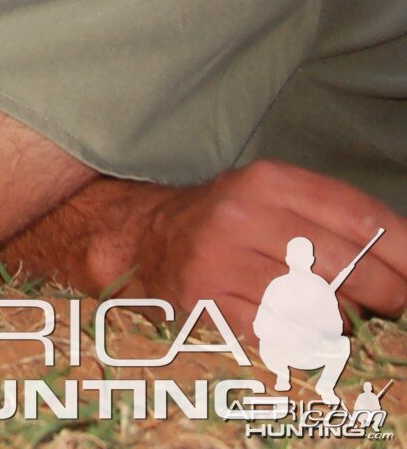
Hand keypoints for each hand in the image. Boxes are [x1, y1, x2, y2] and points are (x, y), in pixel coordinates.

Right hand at [116, 160, 406, 323]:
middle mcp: (242, 216)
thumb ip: (336, 221)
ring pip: (321, 308)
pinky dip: (303, 341)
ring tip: (333, 315)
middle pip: (350, 268)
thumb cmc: (228, 226)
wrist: (143, 242)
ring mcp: (221, 262)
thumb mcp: (275, 200)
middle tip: (390, 306)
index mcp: (268, 182)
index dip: (406, 254)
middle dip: (386, 296)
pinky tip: (298, 329)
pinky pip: (285, 337)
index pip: (362, 218)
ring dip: (341, 321)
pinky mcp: (208, 305)